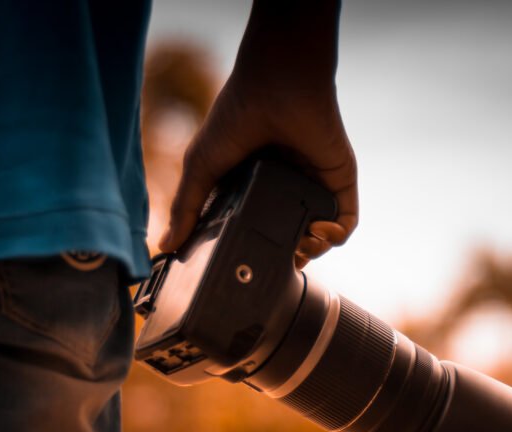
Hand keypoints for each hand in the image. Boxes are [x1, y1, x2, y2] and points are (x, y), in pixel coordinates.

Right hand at [161, 0, 356, 268]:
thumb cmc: (236, 116)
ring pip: (322, 236)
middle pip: (293, 239)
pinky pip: (346, 222)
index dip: (257, 252)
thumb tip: (165, 245)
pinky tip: (320, 231)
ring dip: (314, 250)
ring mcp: (315, 186)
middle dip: (289, 258)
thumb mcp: (201, 166)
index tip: (250, 265)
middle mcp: (286, 188)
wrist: (277, 86)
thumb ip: (186, 207)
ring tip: (301, 246)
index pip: (259, 230)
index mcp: (255, 187)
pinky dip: (336, 236)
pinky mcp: (339, 182)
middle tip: (281, 261)